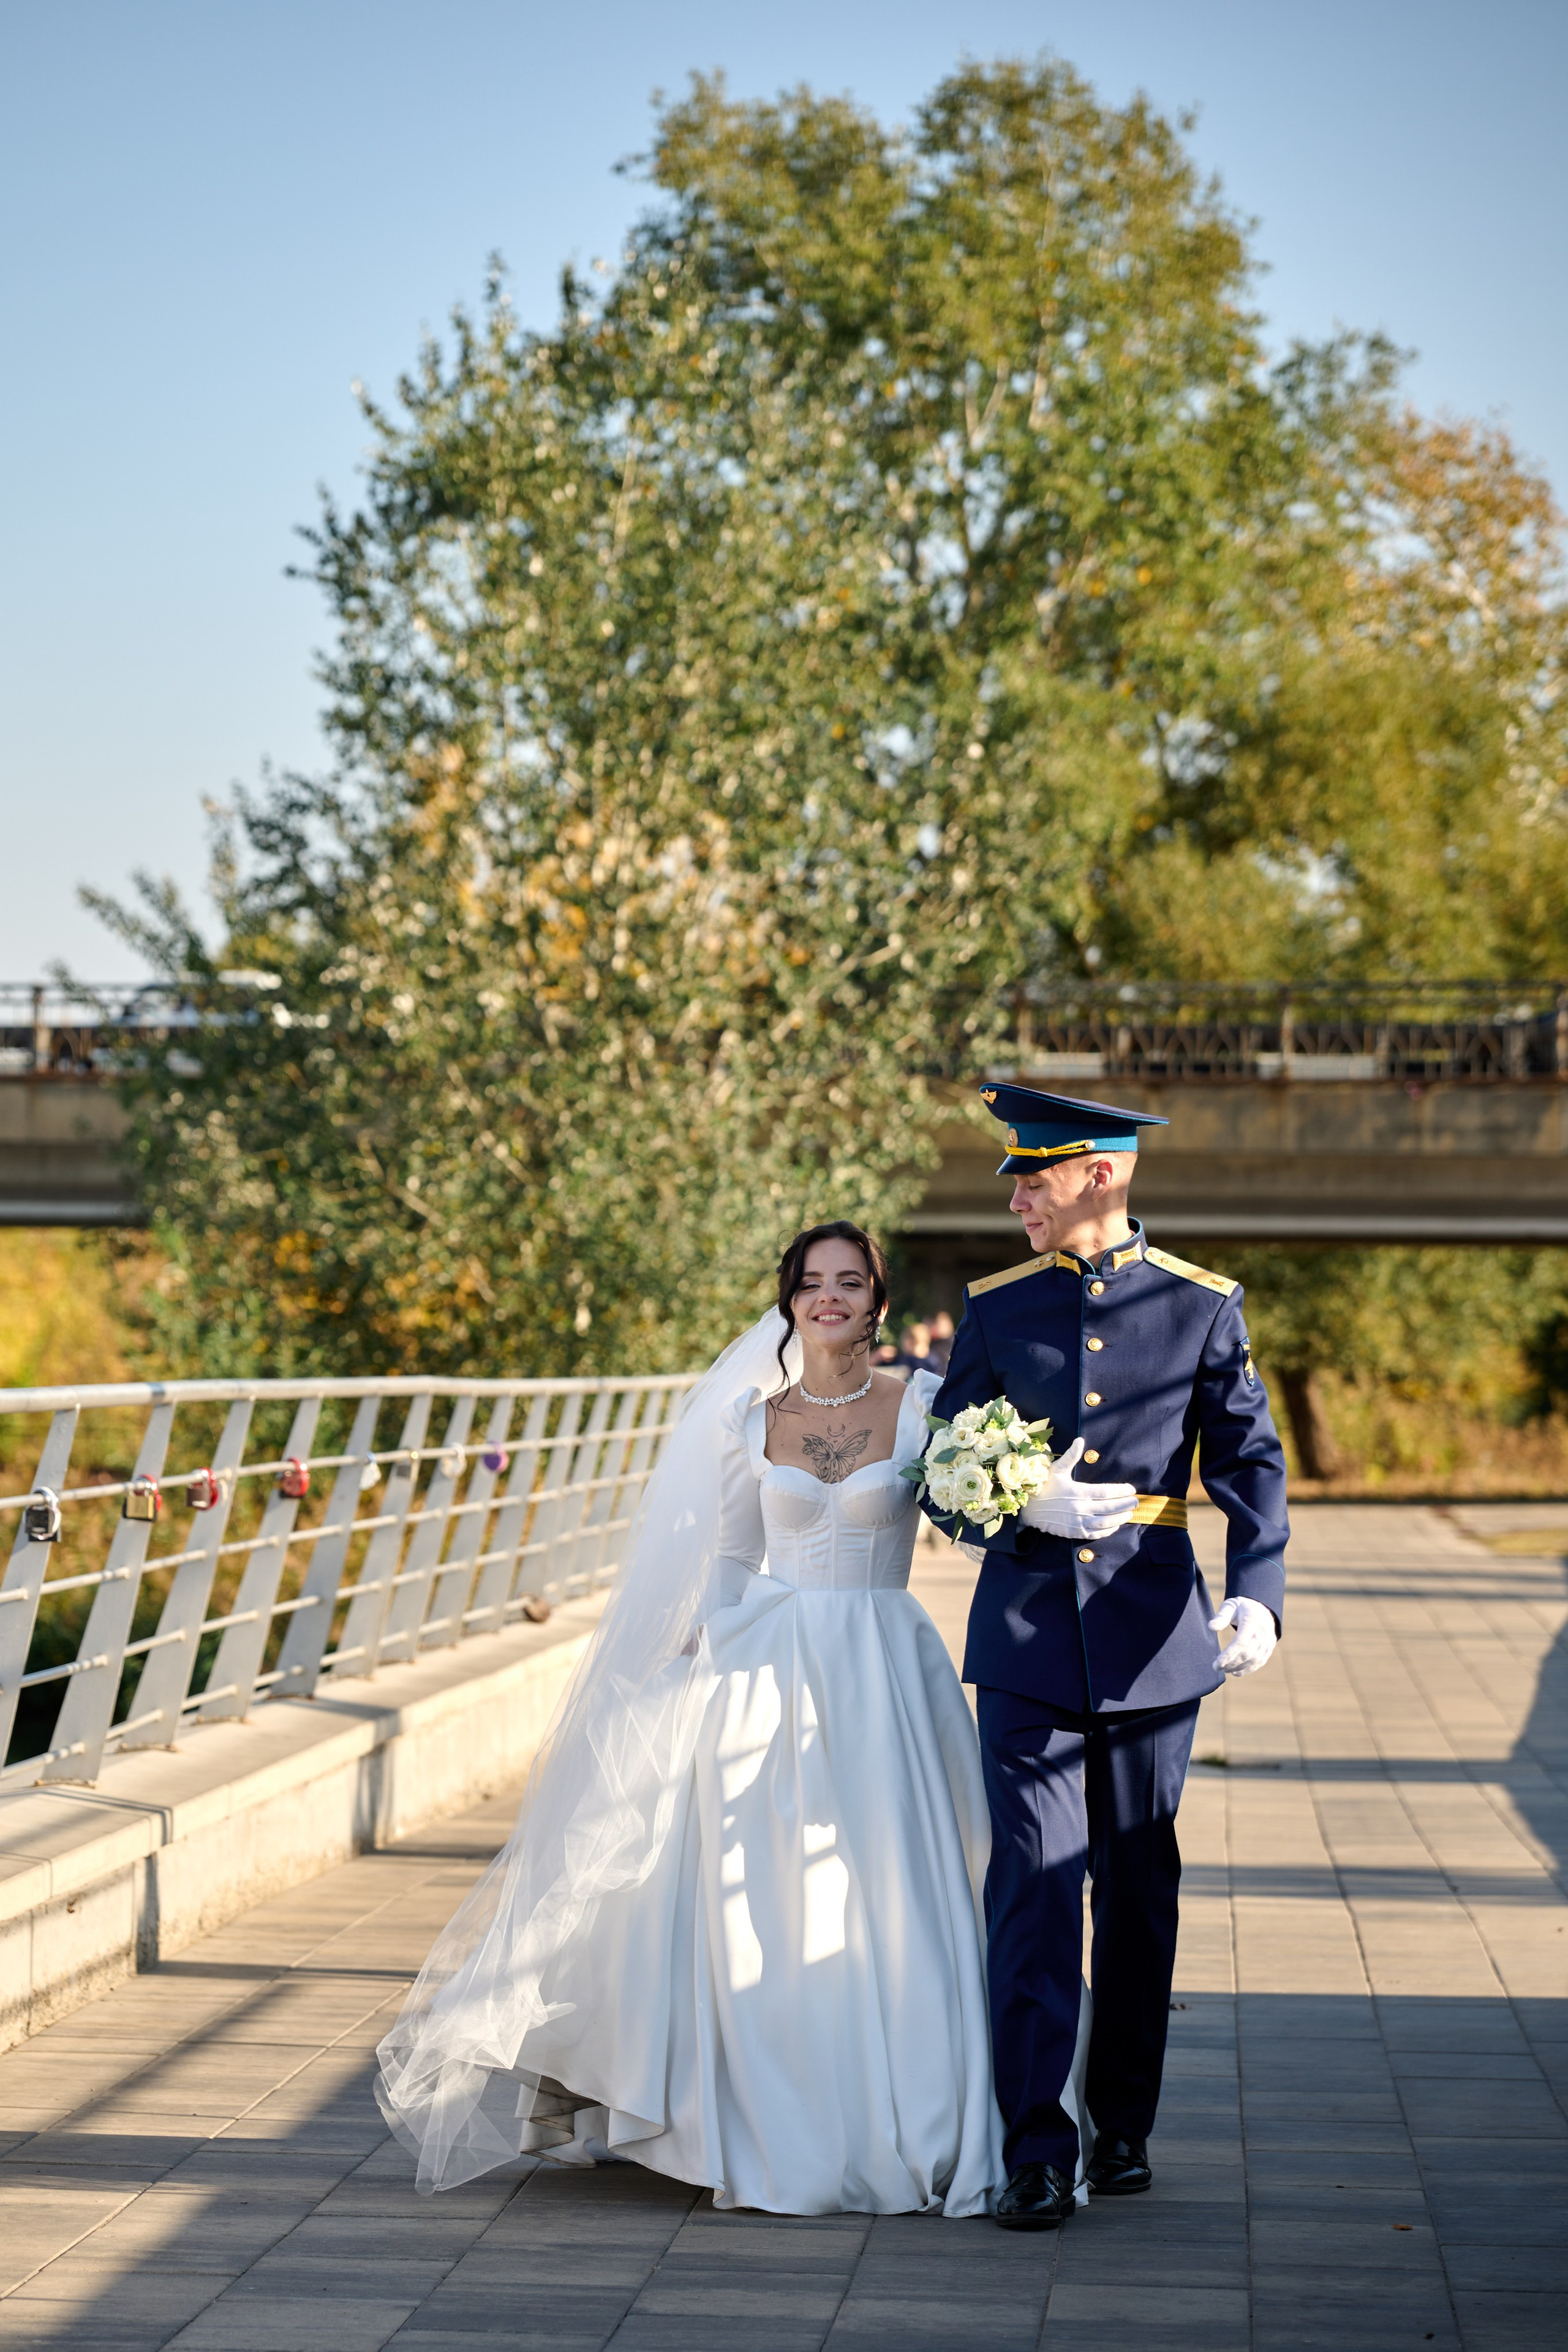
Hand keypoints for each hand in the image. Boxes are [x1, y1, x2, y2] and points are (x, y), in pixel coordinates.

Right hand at [1019, 1437, 1137, 1540]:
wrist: (1027, 1508)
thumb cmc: (1043, 1486)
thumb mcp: (1056, 1469)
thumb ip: (1071, 1456)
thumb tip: (1080, 1440)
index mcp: (1077, 1491)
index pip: (1106, 1492)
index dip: (1121, 1491)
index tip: (1131, 1489)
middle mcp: (1079, 1508)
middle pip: (1109, 1507)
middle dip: (1125, 1504)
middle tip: (1136, 1501)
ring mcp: (1077, 1522)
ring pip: (1105, 1522)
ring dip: (1119, 1518)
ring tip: (1129, 1513)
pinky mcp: (1073, 1532)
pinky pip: (1095, 1533)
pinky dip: (1107, 1531)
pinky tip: (1115, 1526)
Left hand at [1209, 1595, 1277, 1676]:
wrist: (1262, 1609)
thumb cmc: (1242, 1608)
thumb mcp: (1230, 1606)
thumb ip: (1221, 1616)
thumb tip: (1211, 1627)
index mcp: (1251, 1622)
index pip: (1240, 1642)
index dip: (1228, 1655)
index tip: (1217, 1663)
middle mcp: (1262, 1633)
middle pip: (1246, 1654)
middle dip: (1230, 1663)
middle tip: (1216, 1667)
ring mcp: (1268, 1642)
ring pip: (1253, 1660)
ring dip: (1238, 1668)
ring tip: (1224, 1670)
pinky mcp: (1269, 1648)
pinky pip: (1259, 1662)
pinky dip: (1248, 1669)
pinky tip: (1236, 1672)